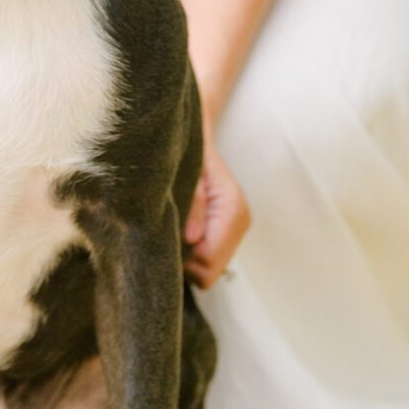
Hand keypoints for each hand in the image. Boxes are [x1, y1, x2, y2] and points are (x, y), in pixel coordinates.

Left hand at [184, 130, 249, 289]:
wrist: (198, 137)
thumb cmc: (190, 153)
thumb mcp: (189, 174)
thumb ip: (193, 204)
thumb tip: (191, 239)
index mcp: (232, 210)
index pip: (210, 261)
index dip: (187, 260)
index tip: (169, 242)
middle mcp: (240, 222)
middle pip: (212, 271)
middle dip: (189, 262)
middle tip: (170, 237)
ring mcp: (236, 228)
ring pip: (212, 268)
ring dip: (192, 257)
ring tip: (176, 231)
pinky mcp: (229, 230)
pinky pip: (212, 257)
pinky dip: (196, 252)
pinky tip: (185, 232)